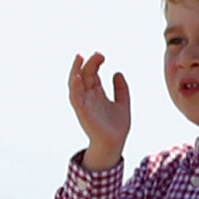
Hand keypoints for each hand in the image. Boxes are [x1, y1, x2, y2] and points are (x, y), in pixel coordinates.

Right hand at [67, 54, 129, 168]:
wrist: (115, 143)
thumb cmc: (117, 126)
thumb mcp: (123, 103)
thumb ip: (121, 89)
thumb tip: (118, 72)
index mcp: (97, 94)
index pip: (92, 74)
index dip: (95, 63)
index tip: (102, 55)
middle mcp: (89, 97)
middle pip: (85, 75)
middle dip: (89, 63)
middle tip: (98, 54)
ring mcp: (84, 104)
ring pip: (76, 84)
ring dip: (76, 70)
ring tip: (80, 58)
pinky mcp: (82, 112)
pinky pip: (75, 97)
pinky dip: (75, 87)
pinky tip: (76, 77)